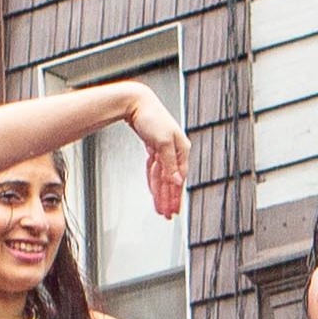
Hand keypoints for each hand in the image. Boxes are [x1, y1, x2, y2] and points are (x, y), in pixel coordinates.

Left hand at [118, 84, 192, 217]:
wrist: (136, 102)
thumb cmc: (151, 116)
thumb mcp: (163, 141)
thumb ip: (170, 162)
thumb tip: (177, 180)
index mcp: (181, 149)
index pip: (179, 178)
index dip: (176, 196)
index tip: (173, 211)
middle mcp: (175, 150)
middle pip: (171, 180)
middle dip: (168, 199)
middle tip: (166, 215)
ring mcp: (165, 150)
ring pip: (162, 177)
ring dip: (161, 193)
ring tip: (160, 209)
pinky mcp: (154, 148)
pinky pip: (155, 170)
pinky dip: (154, 181)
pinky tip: (154, 192)